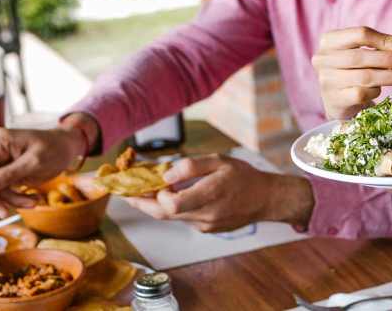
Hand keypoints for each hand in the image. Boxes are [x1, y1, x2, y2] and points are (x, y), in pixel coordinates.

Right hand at [0, 113, 93, 216]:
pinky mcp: (5, 172)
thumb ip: (9, 174)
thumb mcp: (35, 162)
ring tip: (34, 202)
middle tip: (6, 213)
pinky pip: (4, 190)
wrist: (67, 147)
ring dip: (12, 200)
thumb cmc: (55, 148)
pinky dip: (17, 198)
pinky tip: (33, 198)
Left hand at [123, 154, 314, 232]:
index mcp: (210, 194)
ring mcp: (206, 225)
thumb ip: (192, 166)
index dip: (155, 195)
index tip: (149, 181)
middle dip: (142, 203)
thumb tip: (165, 175)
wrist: (266, 199)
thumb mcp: (220, 161)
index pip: (171, 204)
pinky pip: (184, 219)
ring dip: (157, 204)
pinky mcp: (207, 229)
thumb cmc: (244, 177)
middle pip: (164, 214)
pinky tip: (173, 196)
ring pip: (172, 217)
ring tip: (145, 189)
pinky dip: (174, 208)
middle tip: (126, 192)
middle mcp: (206, 215)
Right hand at [311, 26, 391, 119]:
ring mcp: (327, 80)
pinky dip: (376, 91)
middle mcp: (323, 59)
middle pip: (361, 55)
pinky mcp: (335, 100)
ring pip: (365, 76)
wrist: (338, 101)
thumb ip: (379, 48)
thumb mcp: (362, 55)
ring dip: (391, 76)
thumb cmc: (353, 72)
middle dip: (389, 59)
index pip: (360, 34)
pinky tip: (381, 90)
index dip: (385, 39)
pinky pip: (362, 93)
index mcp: (329, 41)